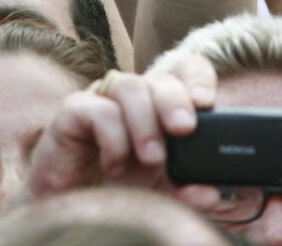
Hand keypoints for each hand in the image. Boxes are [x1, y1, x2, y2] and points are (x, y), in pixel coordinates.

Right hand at [23, 55, 216, 200]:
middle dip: (175, 101)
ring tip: (152, 158)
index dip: (198, 77)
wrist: (70, 209)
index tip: (206, 103)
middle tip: (184, 129)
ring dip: (145, 122)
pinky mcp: (72, 113)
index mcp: (162, 107)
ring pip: (129, 86)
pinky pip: (96, 108)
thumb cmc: (118, 190)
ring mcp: (103, 100)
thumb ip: (186, 190)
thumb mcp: (161, 193)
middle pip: (161, 77)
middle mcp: (135, 98)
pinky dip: (113, 137)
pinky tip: (114, 164)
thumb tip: (211, 193)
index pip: (186, 71)